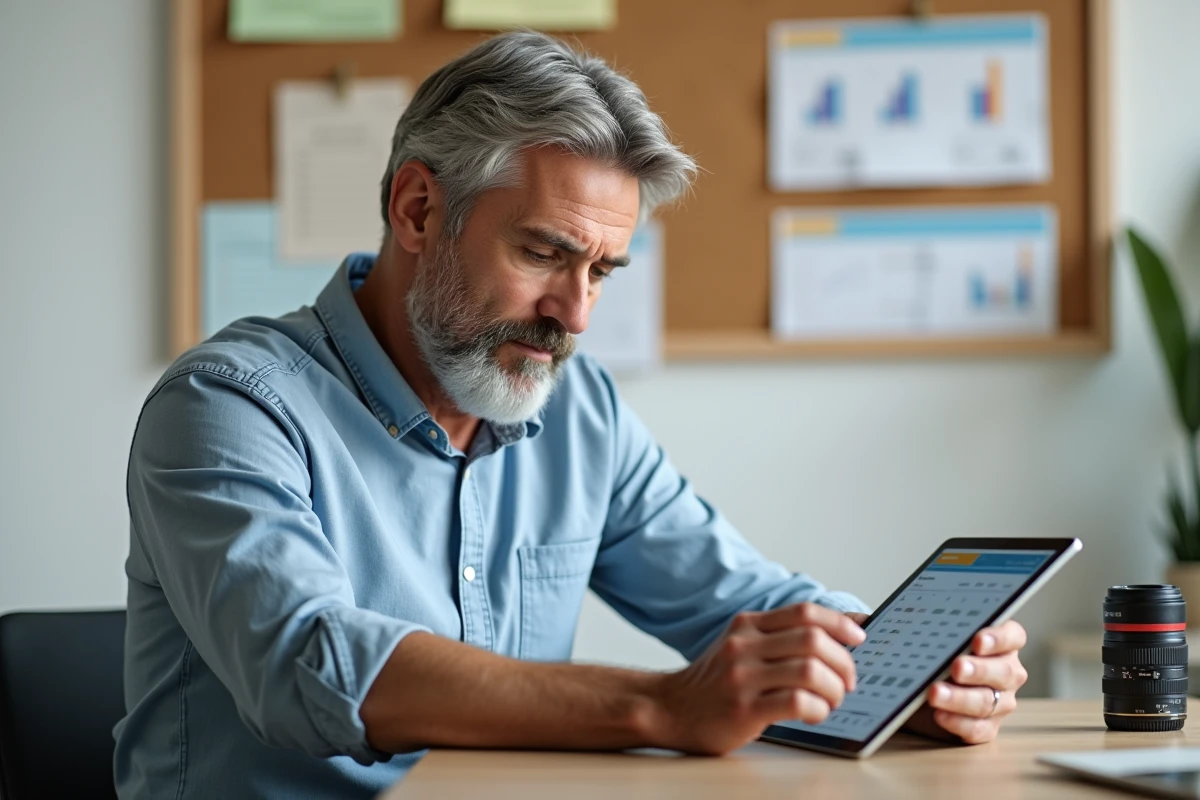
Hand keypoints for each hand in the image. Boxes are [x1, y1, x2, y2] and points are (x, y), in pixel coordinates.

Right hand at [653, 603, 865, 754]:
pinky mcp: (744, 708)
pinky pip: (797, 702)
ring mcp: (742, 676)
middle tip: (848, 681)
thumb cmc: (715, 682)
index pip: (804, 612)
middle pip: (813, 640)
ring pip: (810, 671)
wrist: (669, 708)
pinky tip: (814, 715)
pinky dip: (818, 709)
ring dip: (834, 689)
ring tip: (831, 701)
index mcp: (747, 625)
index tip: (858, 639)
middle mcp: (744, 645)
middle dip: (843, 662)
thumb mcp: (740, 647)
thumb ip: (778, 639)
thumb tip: (836, 634)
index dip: (839, 623)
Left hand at [849, 612, 1027, 745]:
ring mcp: (999, 701)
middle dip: (979, 669)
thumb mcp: (902, 634)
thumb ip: (886, 623)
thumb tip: (860, 623)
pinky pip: (980, 729)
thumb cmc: (919, 655)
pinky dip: (960, 723)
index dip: (998, 637)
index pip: (1011, 635)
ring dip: (962, 698)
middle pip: (1005, 670)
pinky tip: (939, 716)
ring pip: (990, 701)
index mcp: (995, 641)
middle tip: (955, 667)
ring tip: (934, 694)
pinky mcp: (985, 727)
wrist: (912, 689)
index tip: (976, 639)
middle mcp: (1004, 670)